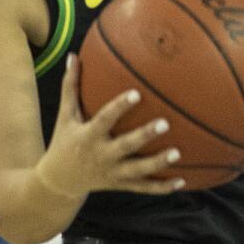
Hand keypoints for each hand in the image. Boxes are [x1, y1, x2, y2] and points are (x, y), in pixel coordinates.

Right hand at [34, 54, 182, 198]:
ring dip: (158, 164)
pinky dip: (162, 187)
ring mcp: (113, 173)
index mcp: (88, 136)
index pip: (105, 119)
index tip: (136, 93)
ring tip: (178, 153)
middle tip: (166, 123)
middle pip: (126, 146)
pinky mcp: (121, 184)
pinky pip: (143, 187)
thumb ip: (70, 86)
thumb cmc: (64, 140)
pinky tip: (183, 181)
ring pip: (138, 170)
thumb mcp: (64, 115)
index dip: (119, 107)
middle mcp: (102, 155)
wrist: (60, 180)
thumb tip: (72, 55)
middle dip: (144, 136)